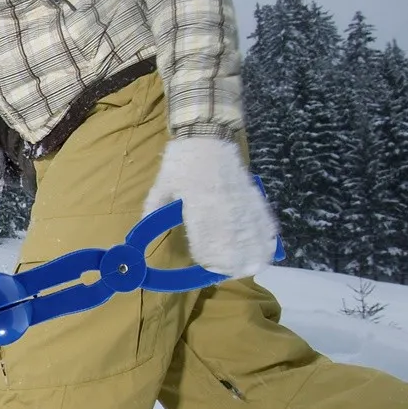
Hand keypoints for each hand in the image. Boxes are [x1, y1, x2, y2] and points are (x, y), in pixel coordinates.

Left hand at [145, 136, 278, 276]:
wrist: (207, 134)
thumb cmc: (181, 161)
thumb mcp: (162, 183)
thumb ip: (154, 206)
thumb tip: (140, 227)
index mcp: (198, 201)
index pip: (207, 234)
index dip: (210, 253)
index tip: (209, 267)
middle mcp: (222, 202)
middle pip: (234, 237)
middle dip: (235, 259)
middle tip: (232, 273)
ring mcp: (240, 197)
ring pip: (252, 230)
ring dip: (253, 251)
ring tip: (252, 267)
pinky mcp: (251, 193)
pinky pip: (262, 217)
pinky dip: (266, 234)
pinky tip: (267, 247)